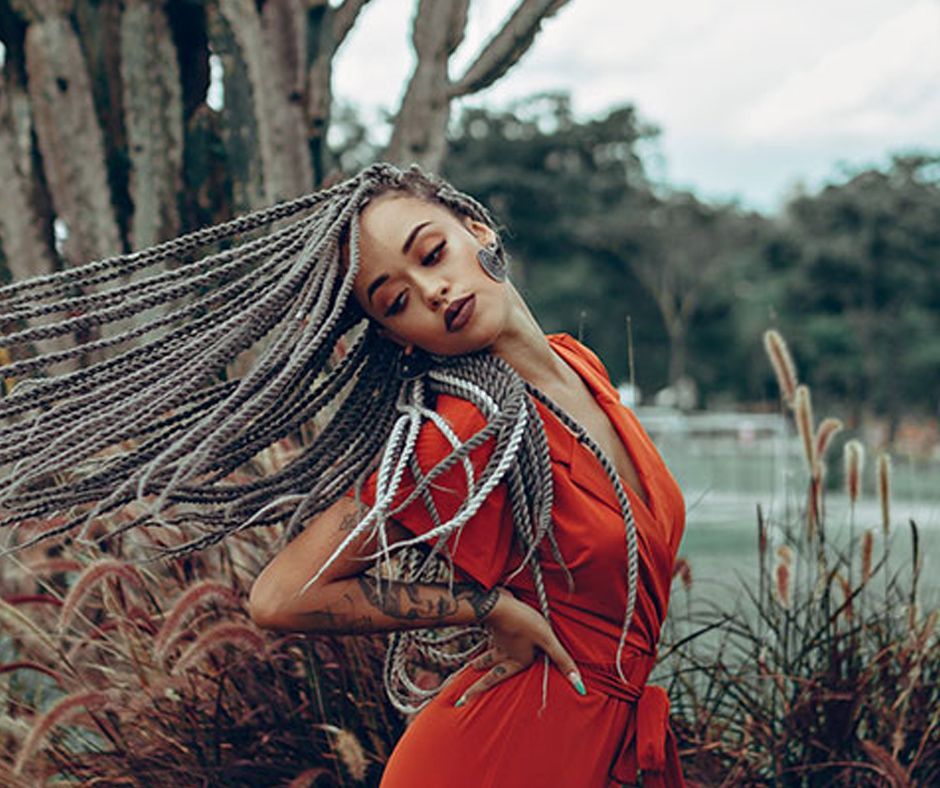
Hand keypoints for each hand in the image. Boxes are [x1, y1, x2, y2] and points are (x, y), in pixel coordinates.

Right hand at [453, 587, 584, 706]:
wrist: (498, 603)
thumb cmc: (523, 623)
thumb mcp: (547, 640)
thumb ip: (562, 660)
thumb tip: (579, 685)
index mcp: (517, 660)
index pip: (501, 678)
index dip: (482, 688)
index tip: (466, 700)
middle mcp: (505, 653)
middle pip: (490, 673)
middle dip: (479, 685)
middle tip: (465, 695)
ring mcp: (497, 639)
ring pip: (488, 654)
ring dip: (481, 662)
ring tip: (473, 666)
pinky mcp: (495, 625)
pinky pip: (490, 638)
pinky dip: (486, 641)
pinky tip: (488, 637)